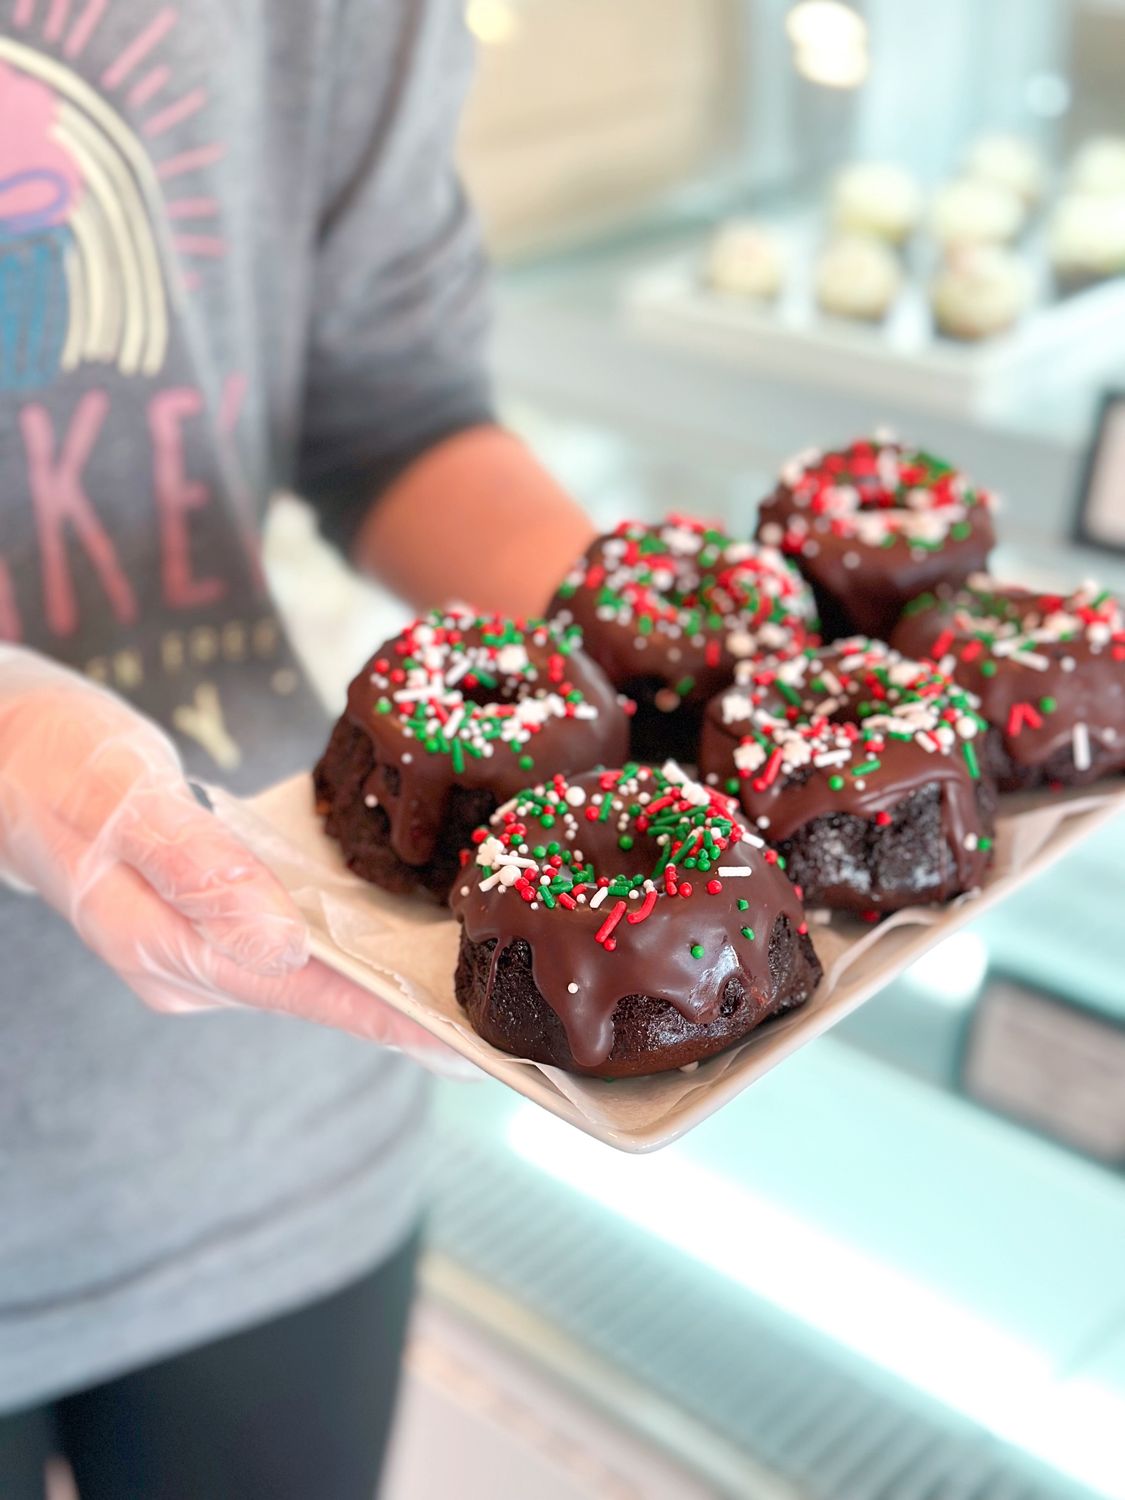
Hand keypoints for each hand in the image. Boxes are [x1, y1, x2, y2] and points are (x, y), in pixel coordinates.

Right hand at [0, 646, 458, 1067]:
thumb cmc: (48, 762)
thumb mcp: (119, 801)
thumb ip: (199, 869)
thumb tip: (283, 942)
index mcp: (168, 952)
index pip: (309, 998)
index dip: (396, 1024)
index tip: (475, 1054)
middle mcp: (192, 962)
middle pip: (325, 994)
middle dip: (411, 1010)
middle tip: (506, 1029)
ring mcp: (200, 936)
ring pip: (316, 965)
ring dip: (390, 974)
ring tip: (478, 982)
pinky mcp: (210, 902)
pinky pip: (297, 928)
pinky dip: (354, 929)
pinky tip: (404, 921)